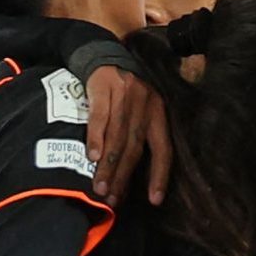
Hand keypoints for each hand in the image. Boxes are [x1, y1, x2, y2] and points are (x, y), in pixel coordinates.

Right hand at [85, 64, 172, 206]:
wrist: (104, 54)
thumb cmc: (124, 92)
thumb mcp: (141, 109)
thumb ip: (140, 136)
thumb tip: (129, 177)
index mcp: (158, 115)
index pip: (163, 150)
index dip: (159, 176)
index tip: (155, 201)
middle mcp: (145, 107)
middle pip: (135, 148)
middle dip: (123, 176)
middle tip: (113, 200)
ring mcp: (124, 97)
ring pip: (117, 137)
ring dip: (108, 165)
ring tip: (101, 188)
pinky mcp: (103, 89)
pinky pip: (99, 118)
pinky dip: (96, 138)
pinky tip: (92, 157)